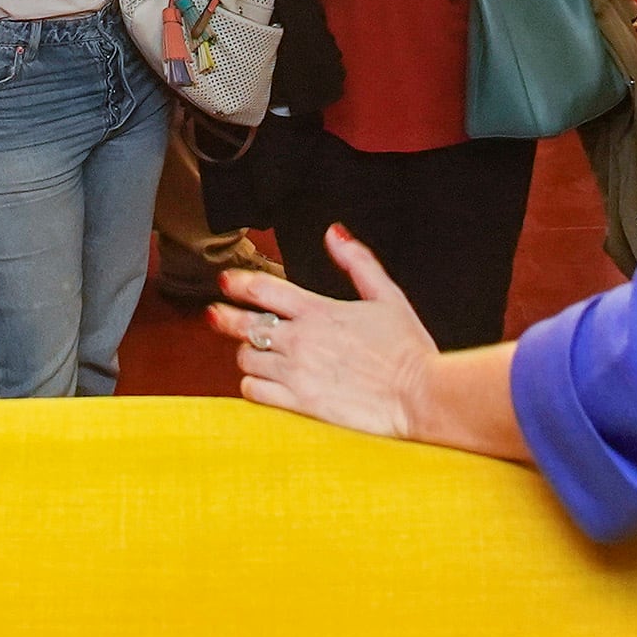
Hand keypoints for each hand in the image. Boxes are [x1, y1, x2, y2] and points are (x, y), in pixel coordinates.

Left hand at [210, 228, 433, 436]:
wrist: (419, 395)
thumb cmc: (406, 348)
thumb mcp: (386, 295)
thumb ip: (357, 262)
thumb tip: (334, 234)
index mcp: (319, 311)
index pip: (264, 289)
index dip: (238, 283)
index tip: (226, 282)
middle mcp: (302, 340)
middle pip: (245, 324)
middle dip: (225, 317)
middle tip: (217, 314)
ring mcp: (298, 372)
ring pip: (247, 360)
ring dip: (246, 354)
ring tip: (252, 351)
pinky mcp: (300, 403)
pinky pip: (255, 393)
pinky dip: (252, 386)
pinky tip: (261, 381)